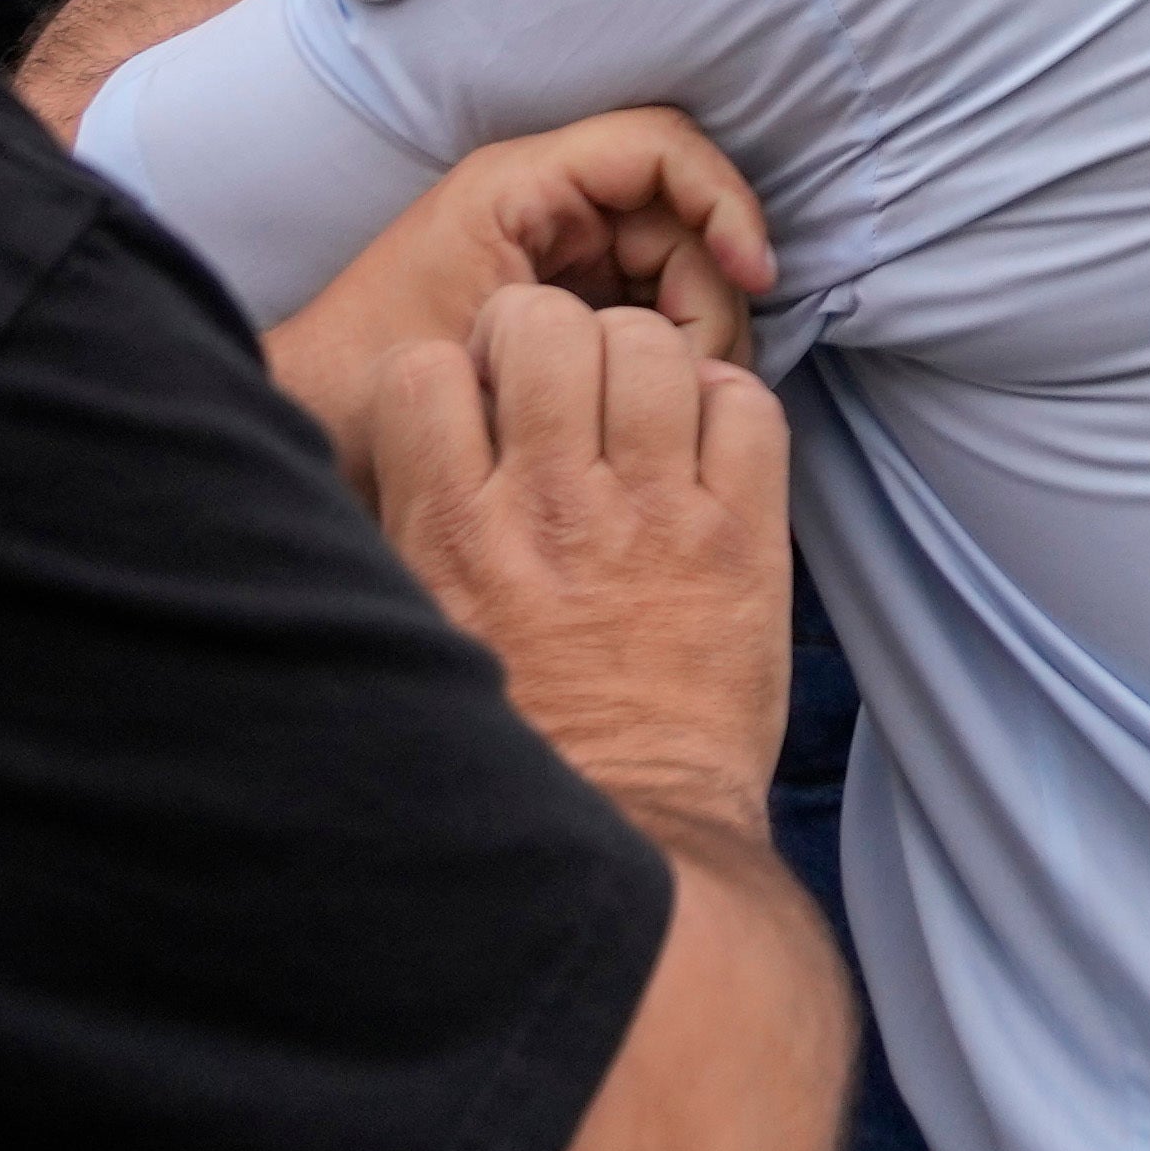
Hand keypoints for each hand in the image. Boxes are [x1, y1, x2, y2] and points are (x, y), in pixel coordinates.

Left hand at [266, 110, 782, 476]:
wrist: (302, 419)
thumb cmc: (367, 382)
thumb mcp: (483, 356)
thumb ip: (589, 345)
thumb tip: (712, 364)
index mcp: (519, 188)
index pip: (661, 150)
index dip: (723, 203)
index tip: (751, 278)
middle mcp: (546, 203)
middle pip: (682, 216)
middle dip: (710, 291)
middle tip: (704, 378)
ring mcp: (557, 247)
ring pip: (675, 265)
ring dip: (693, 328)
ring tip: (677, 404)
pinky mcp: (562, 293)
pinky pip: (647, 302)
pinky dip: (668, 347)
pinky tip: (653, 404)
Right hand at [369, 283, 792, 840]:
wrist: (631, 825)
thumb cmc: (519, 742)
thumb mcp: (413, 636)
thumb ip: (405, 534)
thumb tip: (401, 450)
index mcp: (448, 535)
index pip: (422, 370)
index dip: (452, 371)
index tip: (479, 402)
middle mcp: (547, 509)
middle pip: (544, 325)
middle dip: (548, 335)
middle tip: (563, 384)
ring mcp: (652, 516)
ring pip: (648, 344)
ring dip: (642, 360)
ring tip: (639, 411)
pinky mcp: (742, 539)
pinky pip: (748, 405)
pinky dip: (731, 404)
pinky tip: (706, 446)